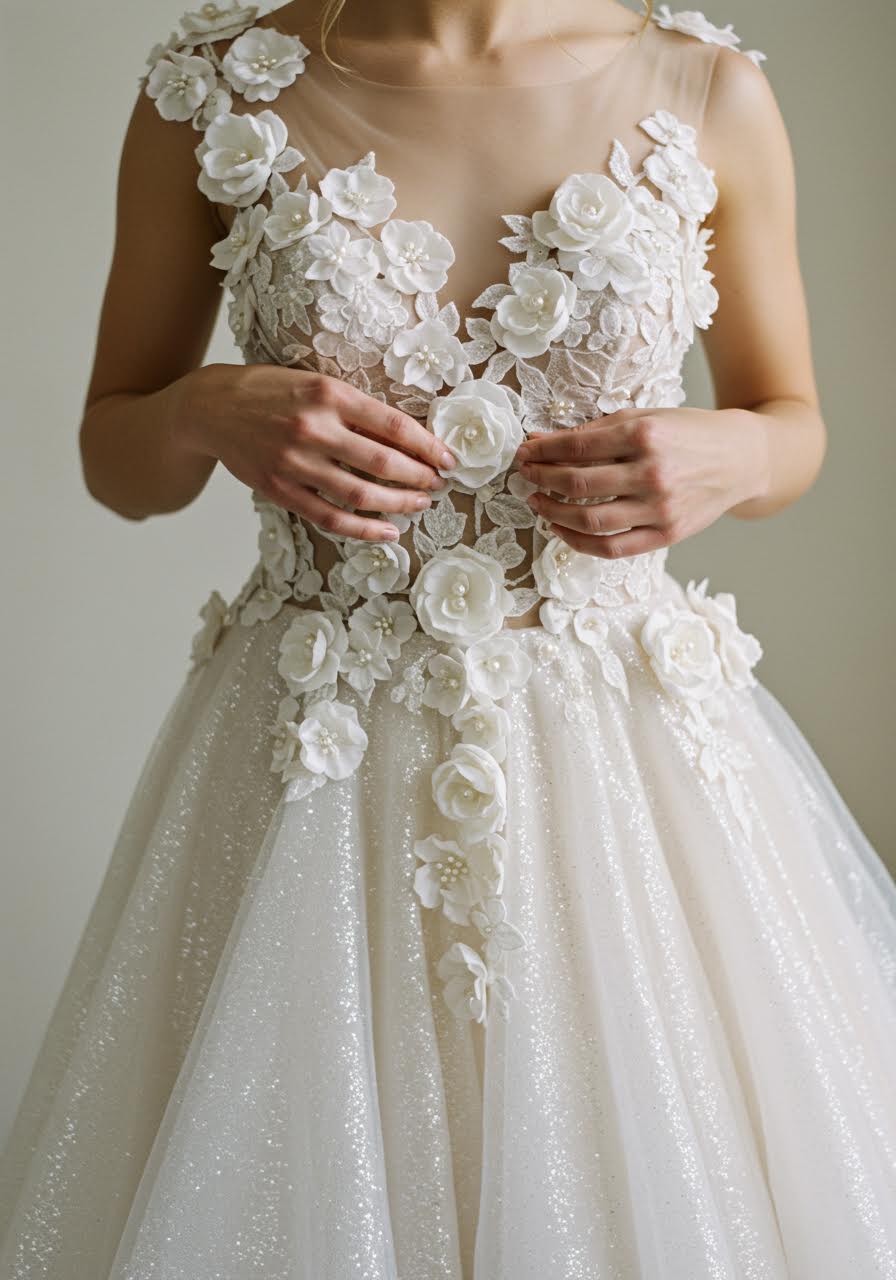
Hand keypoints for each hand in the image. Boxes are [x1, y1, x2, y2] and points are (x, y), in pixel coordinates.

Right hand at [173, 363, 455, 540]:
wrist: (212, 407)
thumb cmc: (270, 391)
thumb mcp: (314, 381)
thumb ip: (353, 406)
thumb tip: (405, 435)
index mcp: (328, 393)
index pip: (393, 425)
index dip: (427, 446)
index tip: (448, 459)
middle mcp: (314, 428)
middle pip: (383, 463)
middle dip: (419, 478)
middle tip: (438, 484)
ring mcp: (295, 462)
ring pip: (361, 494)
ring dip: (398, 504)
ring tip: (419, 505)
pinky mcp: (280, 489)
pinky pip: (330, 518)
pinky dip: (364, 529)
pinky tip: (387, 531)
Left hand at [514, 406, 767, 557]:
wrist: (741, 459)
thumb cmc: (688, 434)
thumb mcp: (645, 418)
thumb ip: (596, 431)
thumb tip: (543, 441)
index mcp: (645, 435)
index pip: (578, 446)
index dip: (544, 451)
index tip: (524, 452)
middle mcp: (652, 473)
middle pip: (578, 483)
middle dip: (542, 478)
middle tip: (524, 474)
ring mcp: (660, 508)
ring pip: (591, 520)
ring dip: (553, 513)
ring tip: (537, 501)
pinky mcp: (666, 535)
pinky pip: (613, 548)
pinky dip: (580, 542)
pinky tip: (562, 529)